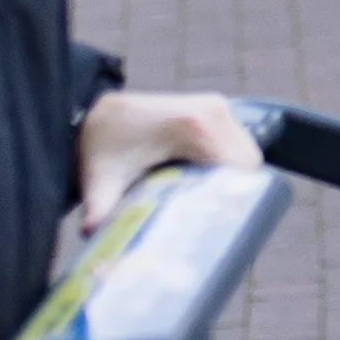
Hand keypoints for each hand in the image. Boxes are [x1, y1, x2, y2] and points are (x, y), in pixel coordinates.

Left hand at [74, 88, 262, 231]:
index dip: (236, 197)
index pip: (238, 168)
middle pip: (248, 163)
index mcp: (193, 126)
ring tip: (214, 207)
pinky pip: (238, 144)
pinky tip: (211, 186)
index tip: (222, 224)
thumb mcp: (101, 179)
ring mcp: (217, 107)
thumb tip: (92, 233)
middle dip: (237, 193)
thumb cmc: (102, 146)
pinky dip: (230, 166)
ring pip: (247, 154)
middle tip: (216, 222)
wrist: (98, 112)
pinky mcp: (216, 110)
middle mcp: (212, 111)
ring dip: (235, 179)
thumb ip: (99, 206)